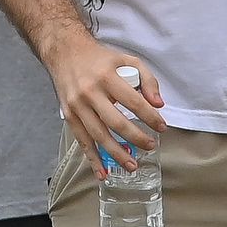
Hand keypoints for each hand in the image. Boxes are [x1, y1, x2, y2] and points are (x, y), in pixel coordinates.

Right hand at [46, 36, 165, 169]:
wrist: (64, 52)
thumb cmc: (98, 59)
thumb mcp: (126, 59)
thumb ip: (147, 79)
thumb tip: (159, 104)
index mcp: (106, 77)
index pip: (133, 101)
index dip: (149, 116)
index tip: (162, 127)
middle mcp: (90, 92)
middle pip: (115, 122)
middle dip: (136, 138)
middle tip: (150, 146)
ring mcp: (77, 106)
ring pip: (98, 136)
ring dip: (116, 154)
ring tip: (132, 165)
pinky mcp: (69, 116)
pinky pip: (82, 141)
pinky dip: (92, 159)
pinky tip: (103, 173)